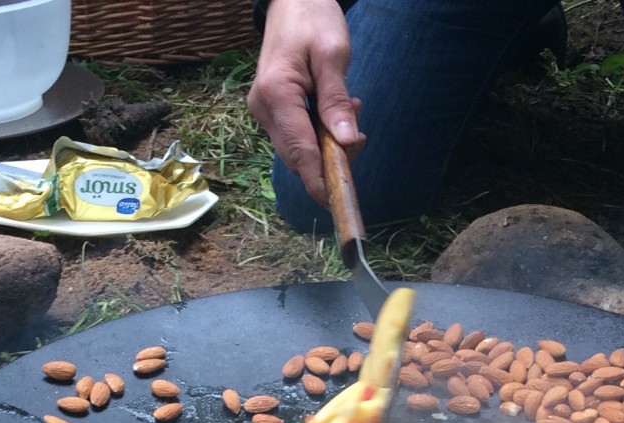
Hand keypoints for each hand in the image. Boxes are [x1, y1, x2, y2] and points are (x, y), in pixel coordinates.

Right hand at [247, 0, 360, 204]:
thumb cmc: (313, 19)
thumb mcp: (332, 56)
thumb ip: (337, 101)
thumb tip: (346, 143)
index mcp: (276, 94)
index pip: (300, 151)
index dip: (320, 181)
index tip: (339, 203)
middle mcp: (263, 108)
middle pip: (298, 157)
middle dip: (331, 158)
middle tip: (360, 134)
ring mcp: (264, 110)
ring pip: (298, 149)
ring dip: (328, 144)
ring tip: (351, 111)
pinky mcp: (271, 109)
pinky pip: (297, 134)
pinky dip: (320, 133)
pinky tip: (336, 111)